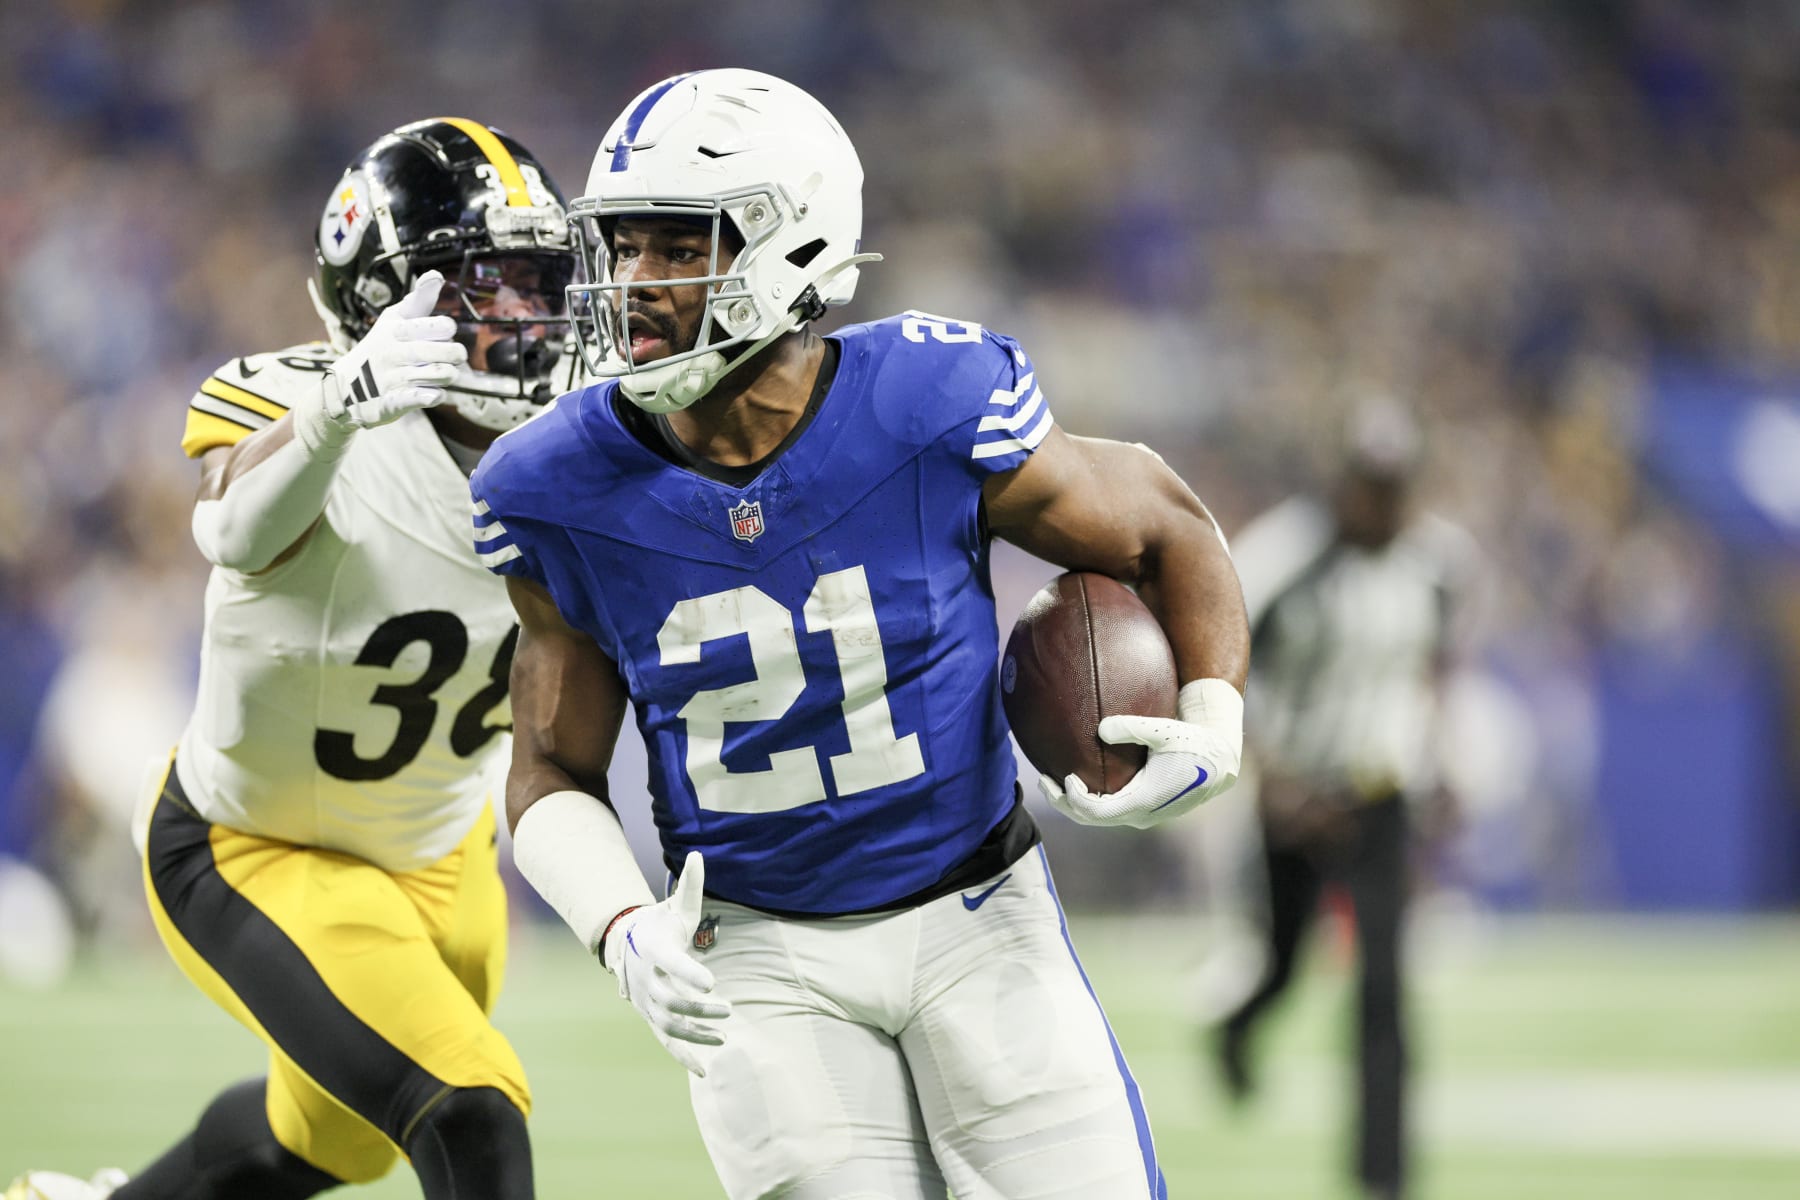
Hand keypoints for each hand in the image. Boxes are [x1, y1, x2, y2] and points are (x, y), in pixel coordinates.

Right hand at [294, 270, 465, 457]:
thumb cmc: (380, 346)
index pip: (443, 325)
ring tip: (441, 373)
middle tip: (451, 357)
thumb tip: (437, 275)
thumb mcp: (394, 319)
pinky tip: (432, 392)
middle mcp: (394, 352)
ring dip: (448, 376)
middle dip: (455, 355)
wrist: (346, 386)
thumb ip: (419, 299)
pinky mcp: (394, 402)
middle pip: (448, 352)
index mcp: (397, 329)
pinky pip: (426, 398)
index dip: (447, 329)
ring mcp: (393, 378)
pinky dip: (435, 396)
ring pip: (442, 375)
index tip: (441, 332)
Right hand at [601, 851, 729, 1075]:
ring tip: (723, 1037)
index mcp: (654, 949)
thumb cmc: (660, 923)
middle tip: (727, 1009)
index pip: (671, 963)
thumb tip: (699, 854)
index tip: (711, 984)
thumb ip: (690, 885)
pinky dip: (683, 1057)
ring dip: (695, 1035)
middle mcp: (646, 979)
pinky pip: (665, 1042)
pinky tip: (705, 1070)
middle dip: (699, 1009)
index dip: (689, 973)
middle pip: (671, 1001)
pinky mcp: (651, 1018)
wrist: (627, 944)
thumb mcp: (676, 906)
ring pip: (668, 1025)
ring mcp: (646, 1002)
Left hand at [1038, 679, 1242, 828]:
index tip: (1064, 776)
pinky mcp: (1144, 807)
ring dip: (1074, 802)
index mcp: (1143, 802)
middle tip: (1043, 780)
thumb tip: (1101, 728)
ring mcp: (1142, 814)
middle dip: (1064, 802)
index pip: (1097, 811)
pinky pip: (1109, 809)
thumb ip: (1133, 728)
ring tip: (1052, 781)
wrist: (1219, 760)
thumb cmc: (1194, 742)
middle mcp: (1140, 815)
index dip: (1074, 799)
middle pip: (1091, 819)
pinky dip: (1089, 799)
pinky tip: (1077, 778)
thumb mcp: (1165, 730)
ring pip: (1099, 817)